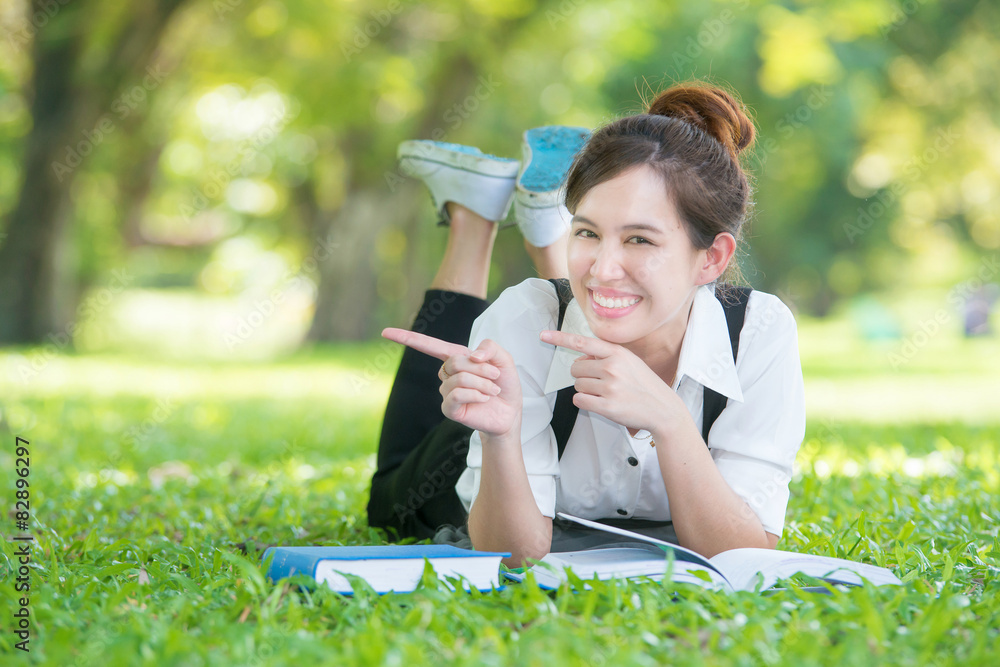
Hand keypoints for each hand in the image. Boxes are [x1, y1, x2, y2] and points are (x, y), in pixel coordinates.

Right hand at [382, 328, 522, 437]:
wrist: (509, 412)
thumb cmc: (503, 384)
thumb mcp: (504, 359)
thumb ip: (490, 347)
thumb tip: (471, 356)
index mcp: (456, 358)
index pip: (428, 345)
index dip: (406, 337)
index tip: (385, 332)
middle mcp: (447, 374)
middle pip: (455, 361)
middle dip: (481, 368)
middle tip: (495, 376)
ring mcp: (446, 392)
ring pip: (459, 378)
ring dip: (482, 382)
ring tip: (492, 390)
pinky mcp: (449, 409)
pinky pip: (457, 394)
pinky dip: (476, 394)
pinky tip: (484, 399)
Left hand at [539, 329, 681, 433]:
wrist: (662, 409)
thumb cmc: (643, 384)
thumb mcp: (629, 362)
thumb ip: (605, 356)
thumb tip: (581, 357)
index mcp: (617, 353)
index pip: (582, 342)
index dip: (560, 338)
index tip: (543, 335)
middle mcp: (612, 367)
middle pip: (575, 368)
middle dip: (583, 375)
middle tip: (600, 381)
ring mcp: (609, 387)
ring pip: (577, 385)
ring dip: (586, 390)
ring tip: (606, 393)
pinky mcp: (607, 406)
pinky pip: (579, 401)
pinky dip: (585, 402)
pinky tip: (601, 403)